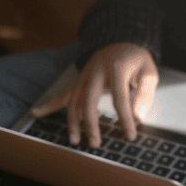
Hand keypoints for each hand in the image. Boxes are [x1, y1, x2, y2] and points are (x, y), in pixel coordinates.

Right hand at [30, 42, 157, 148]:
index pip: (120, 97)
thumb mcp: (149, 72)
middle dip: (91, 124)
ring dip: (73, 122)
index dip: (125, 118)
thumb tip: (138, 117)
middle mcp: (96, 71)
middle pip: (89, 100)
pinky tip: (36, 113)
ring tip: (75, 141)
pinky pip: (63, 94)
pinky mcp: (79, 81)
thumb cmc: (136, 60)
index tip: (130, 136)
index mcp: (117, 67)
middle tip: (95, 144)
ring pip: (74, 100)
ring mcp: (84, 76)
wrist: (121, 42)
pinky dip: (49, 104)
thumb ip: (145, 93)